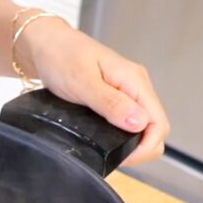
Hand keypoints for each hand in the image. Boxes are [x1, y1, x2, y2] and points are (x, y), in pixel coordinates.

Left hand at [15, 17, 169, 164]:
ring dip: (130, 144)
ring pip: (141, 126)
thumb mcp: (83, 82)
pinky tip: (104, 142)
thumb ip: (111, 103)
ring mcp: (126, 92)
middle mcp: (135, 87)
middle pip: (154, 127)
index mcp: (134, 81)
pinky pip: (126, 121)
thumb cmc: (60, 57)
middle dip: (140, 149)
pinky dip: (120, 136)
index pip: (158, 122)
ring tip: (108, 153)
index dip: (146, 146)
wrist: (43, 44)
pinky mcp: (114, 97)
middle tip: (113, 159)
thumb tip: (139, 123)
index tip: (123, 158)